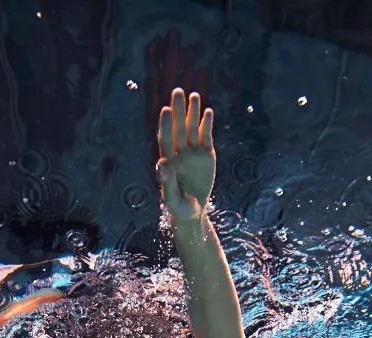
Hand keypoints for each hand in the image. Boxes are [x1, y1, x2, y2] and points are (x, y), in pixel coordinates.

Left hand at [156, 87, 214, 223]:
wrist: (194, 212)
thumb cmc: (179, 207)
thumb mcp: (172, 199)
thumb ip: (167, 181)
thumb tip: (163, 162)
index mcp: (168, 161)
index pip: (166, 139)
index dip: (166, 125)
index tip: (166, 110)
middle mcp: (179, 154)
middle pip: (178, 129)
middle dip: (179, 111)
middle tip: (178, 91)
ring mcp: (193, 153)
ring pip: (192, 129)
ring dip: (193, 113)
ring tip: (194, 95)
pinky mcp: (206, 156)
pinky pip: (206, 137)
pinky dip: (207, 125)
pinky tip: (207, 111)